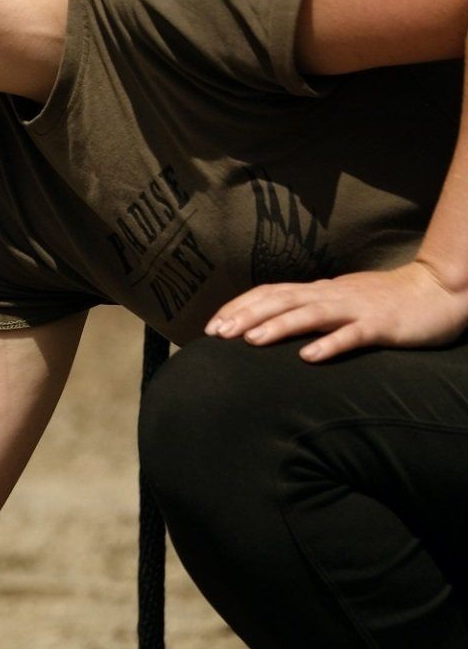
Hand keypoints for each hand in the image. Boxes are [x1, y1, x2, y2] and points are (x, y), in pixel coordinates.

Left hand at [205, 261, 467, 360]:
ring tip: (250, 341)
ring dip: (279, 326)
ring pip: (311, 314)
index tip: (211, 326)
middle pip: (282, 300)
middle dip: (246, 316)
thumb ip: (309, 309)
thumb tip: (270, 322)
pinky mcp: (381, 325)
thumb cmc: (385, 301)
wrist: (438, 291)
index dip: (239, 307)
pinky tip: (309, 358)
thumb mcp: (340, 301)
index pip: (270, 293)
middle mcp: (332, 295)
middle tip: (217, 334)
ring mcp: (356, 309)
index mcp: (320, 291)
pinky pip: (353, 335)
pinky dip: (330, 344)